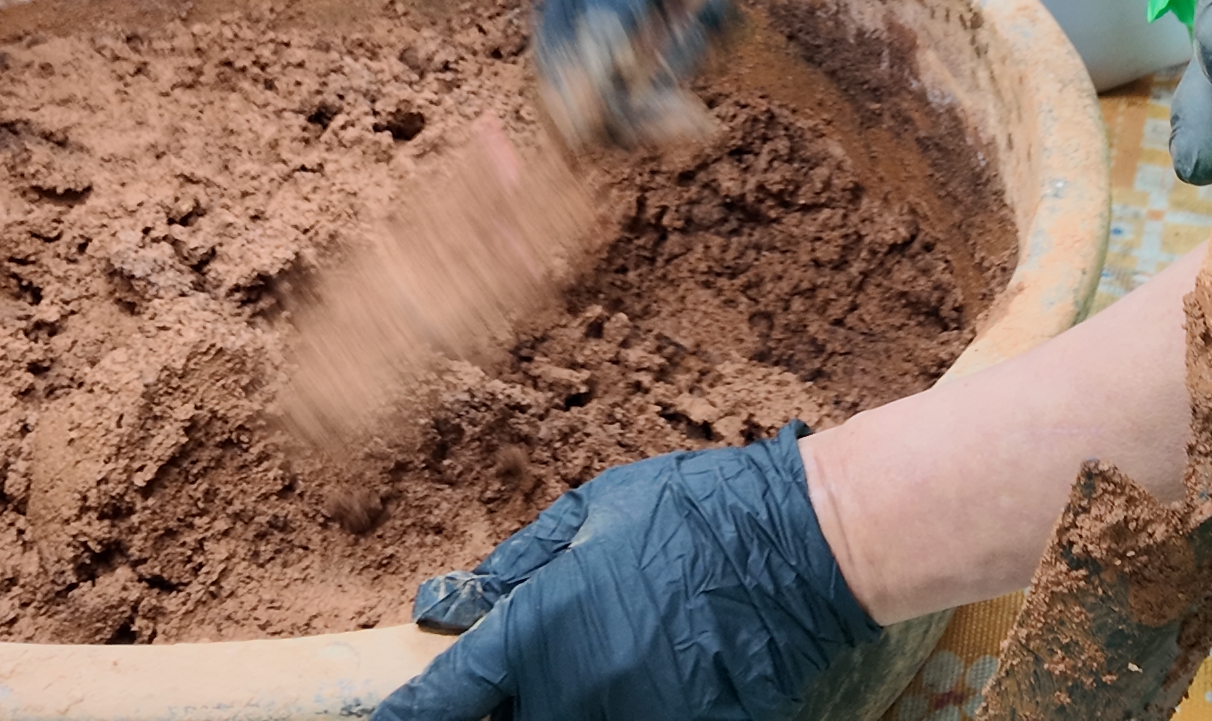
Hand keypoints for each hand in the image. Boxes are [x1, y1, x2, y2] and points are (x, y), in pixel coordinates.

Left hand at [379, 430, 876, 720]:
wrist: (803, 547)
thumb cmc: (693, 512)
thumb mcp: (591, 514)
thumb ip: (514, 567)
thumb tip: (439, 605)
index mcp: (538, 632)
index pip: (445, 701)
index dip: (408, 718)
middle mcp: (572, 693)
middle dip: (495, 716)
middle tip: (508, 689)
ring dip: (558, 713)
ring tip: (595, 669)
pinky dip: (624, 715)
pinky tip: (639, 685)